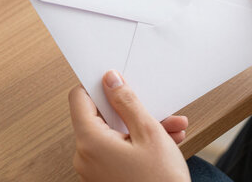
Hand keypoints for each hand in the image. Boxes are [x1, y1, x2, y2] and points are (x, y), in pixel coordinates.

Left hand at [68, 70, 190, 181]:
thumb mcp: (149, 133)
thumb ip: (127, 102)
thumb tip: (111, 80)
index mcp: (90, 142)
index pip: (79, 99)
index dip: (97, 85)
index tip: (115, 79)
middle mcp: (86, 157)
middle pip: (102, 118)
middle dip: (132, 109)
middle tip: (155, 106)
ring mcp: (95, 170)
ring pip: (116, 135)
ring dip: (143, 127)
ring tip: (171, 128)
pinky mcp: (106, 178)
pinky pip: (119, 152)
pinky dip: (140, 144)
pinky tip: (167, 142)